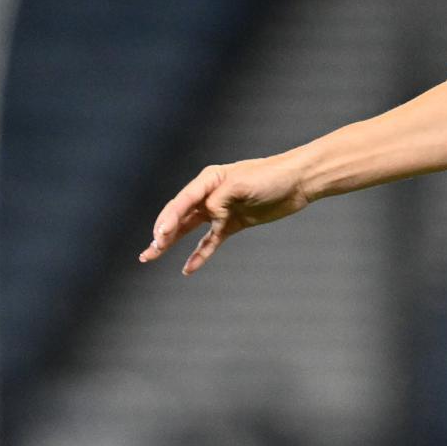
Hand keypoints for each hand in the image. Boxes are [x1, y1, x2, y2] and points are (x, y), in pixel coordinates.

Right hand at [141, 156, 310, 274]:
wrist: (297, 182)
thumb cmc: (270, 176)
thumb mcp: (243, 184)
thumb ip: (222, 199)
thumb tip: (209, 213)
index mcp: (209, 180)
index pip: (182, 202)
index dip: (168, 219)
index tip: (159, 236)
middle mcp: (210, 195)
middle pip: (180, 216)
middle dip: (163, 234)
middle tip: (149, 251)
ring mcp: (221, 211)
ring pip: (189, 230)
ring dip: (172, 243)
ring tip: (152, 256)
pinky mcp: (233, 224)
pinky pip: (210, 242)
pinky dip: (199, 255)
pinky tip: (187, 269)